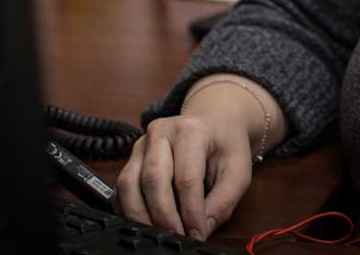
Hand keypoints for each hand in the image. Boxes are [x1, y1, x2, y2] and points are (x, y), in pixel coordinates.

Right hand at [114, 113, 251, 241]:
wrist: (213, 122)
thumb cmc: (225, 145)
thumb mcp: (238, 171)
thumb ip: (223, 202)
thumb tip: (201, 229)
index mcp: (190, 130)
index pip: (186, 178)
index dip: (191, 212)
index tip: (197, 234)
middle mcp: (160, 132)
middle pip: (153, 179)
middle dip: (164, 216)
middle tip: (176, 238)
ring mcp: (141, 145)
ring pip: (129, 184)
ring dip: (141, 215)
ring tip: (158, 234)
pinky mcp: (131, 158)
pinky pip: (120, 188)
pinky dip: (128, 210)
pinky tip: (144, 223)